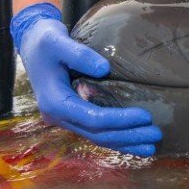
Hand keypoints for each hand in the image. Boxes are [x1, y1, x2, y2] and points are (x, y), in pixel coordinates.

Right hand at [11, 2, 161, 155]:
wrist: (32, 45)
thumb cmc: (46, 42)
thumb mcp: (58, 42)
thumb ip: (80, 54)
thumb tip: (105, 69)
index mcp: (55, 103)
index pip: (93, 119)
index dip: (120, 120)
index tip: (146, 115)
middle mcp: (59, 117)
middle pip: (98, 134)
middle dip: (128, 136)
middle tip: (156, 134)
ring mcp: (65, 118)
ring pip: (98, 137)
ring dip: (125, 142)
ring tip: (151, 146)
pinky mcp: (73, 114)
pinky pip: (96, 131)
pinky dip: (116, 137)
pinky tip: (134, 142)